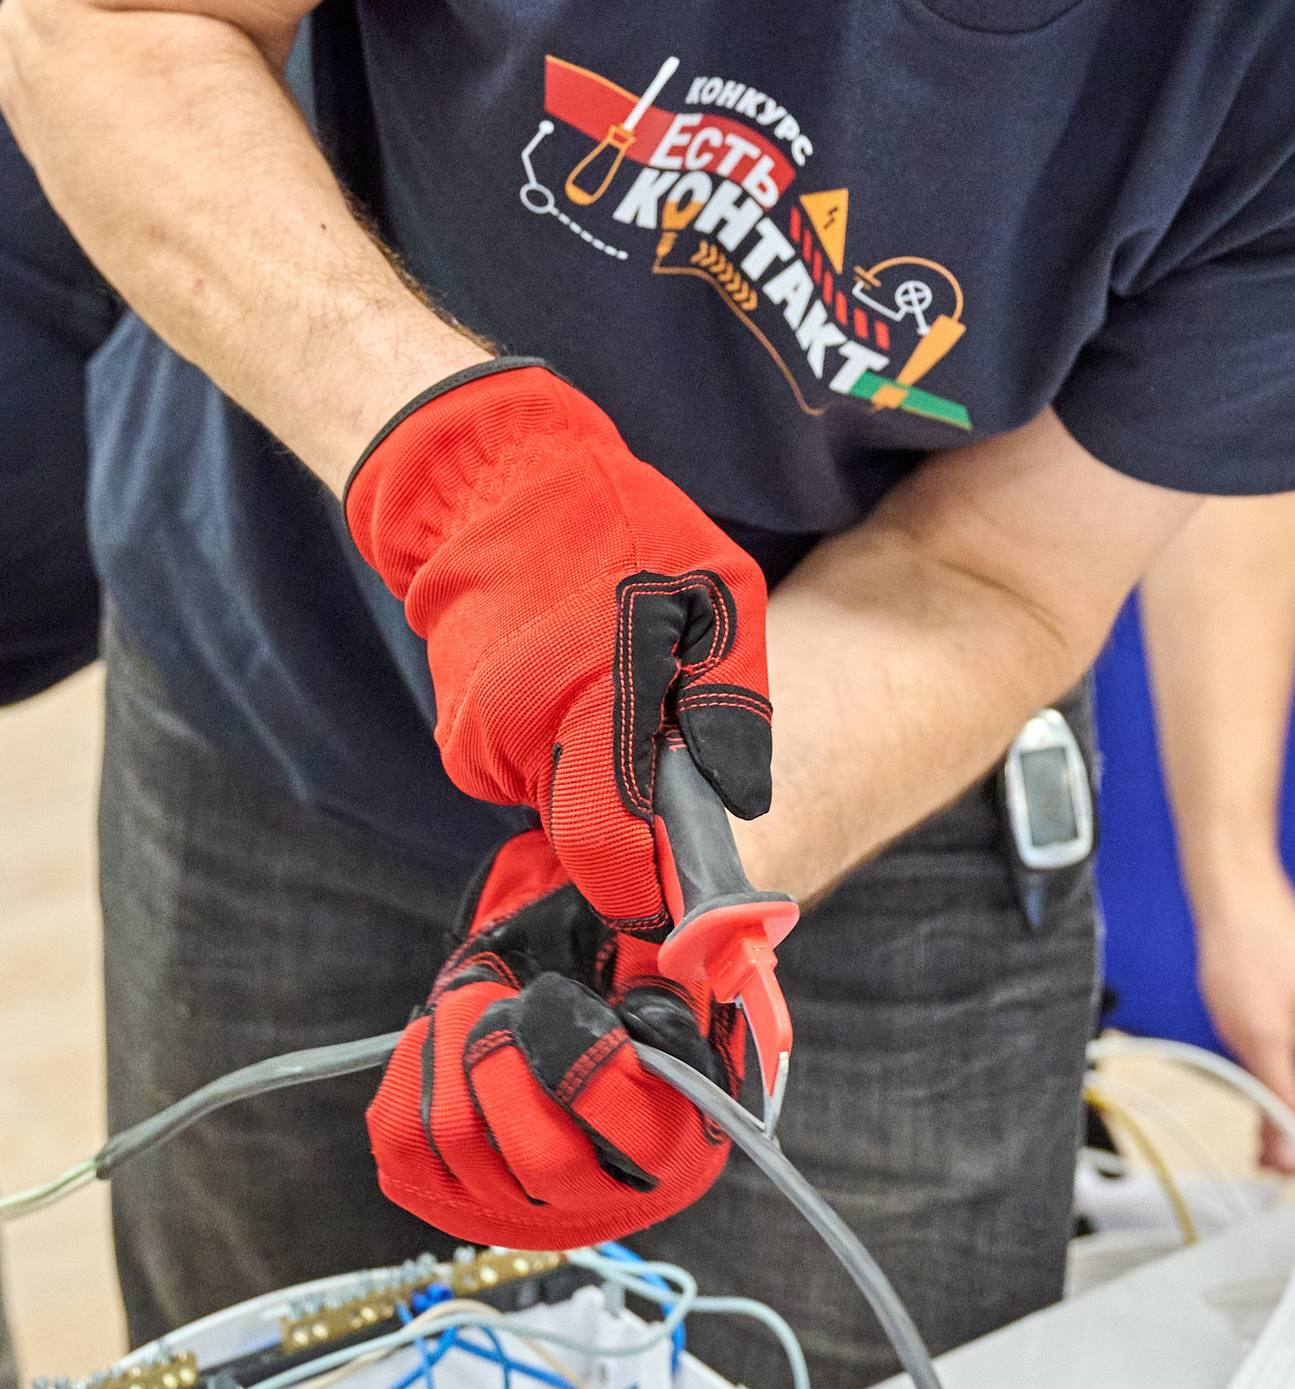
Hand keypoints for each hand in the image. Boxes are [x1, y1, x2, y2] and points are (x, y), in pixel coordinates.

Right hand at [346, 360, 771, 935]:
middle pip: (595, 833)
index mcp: (591, 699)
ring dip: (603, 769)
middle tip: (667, 731)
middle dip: (640, 809)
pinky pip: (532, 774)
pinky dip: (564, 747)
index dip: (651, 891)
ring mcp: (481, 738)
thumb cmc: (614, 526)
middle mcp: (520, 734)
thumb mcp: (714, 590)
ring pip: (565, 804)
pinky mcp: (463, 737)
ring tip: (615, 677)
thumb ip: (730, 702)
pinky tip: (570, 676)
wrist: (487, 482)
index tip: (690, 906)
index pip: (613, 850)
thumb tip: (739, 803)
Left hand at [368, 827, 744, 1244]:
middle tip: (500, 1004)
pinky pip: (400, 1142)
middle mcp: (595, 1194)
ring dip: (450, 1047)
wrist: (541, 1011)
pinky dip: (408, 1073)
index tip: (550, 995)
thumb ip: (658, 964)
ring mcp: (514, 1203)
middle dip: (503, 1060)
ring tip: (470, 1004)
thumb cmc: (606, 985)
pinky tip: (439, 1042)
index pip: (639, 1136)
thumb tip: (660, 966)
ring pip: (460, 1141)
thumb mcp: (649, 965)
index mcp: (671, 1141)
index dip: (583, 1060)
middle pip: (542, 1158)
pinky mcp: (443, 1194)